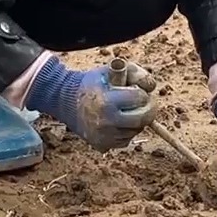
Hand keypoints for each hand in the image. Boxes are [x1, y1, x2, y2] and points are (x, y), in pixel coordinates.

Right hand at [24, 58, 155, 150]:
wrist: (65, 101)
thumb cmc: (92, 83)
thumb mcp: (112, 70)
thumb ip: (135, 73)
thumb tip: (151, 87)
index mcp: (107, 102)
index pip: (139, 98)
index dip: (142, 92)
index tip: (137, 89)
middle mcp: (106, 122)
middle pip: (142, 119)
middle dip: (148, 108)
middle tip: (145, 102)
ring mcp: (104, 137)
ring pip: (135, 130)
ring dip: (137, 120)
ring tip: (126, 109)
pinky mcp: (102, 145)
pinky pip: (126, 140)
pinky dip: (127, 131)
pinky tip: (118, 120)